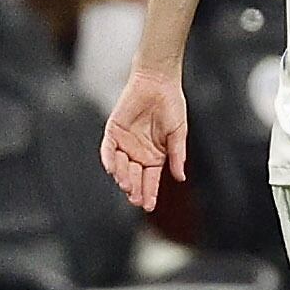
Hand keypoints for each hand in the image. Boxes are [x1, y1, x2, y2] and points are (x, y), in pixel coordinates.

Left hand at [102, 67, 187, 211]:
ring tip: (127, 187)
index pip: (151, 180)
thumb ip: (177, 155)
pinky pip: (108, 150)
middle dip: (135, 189)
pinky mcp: (113, 131)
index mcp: (155, 156)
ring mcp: (125, 143)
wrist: (158, 83)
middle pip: (135, 177)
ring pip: (121, 166)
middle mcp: (138, 153)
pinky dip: (109, 160)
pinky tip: (113, 170)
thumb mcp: (178, 134)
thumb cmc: (172, 106)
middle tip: (136, 200)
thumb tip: (181, 178)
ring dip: (123, 177)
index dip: (150, 193)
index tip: (149, 206)